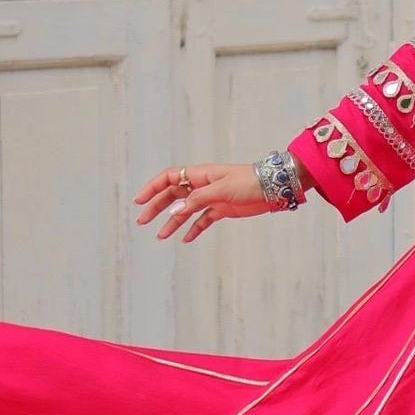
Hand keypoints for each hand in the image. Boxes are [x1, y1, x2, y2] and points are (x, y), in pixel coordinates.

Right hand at [133, 162, 267, 244]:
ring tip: (160, 236)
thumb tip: (175, 211)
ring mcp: (212, 197)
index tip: (139, 201)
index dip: (152, 188)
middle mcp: (203, 185)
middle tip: (142, 221)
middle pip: (173, 195)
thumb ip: (197, 199)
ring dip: (172, 222)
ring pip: (186, 210)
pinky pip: (203, 219)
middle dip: (157, 207)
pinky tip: (186, 239)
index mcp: (200, 174)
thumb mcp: (222, 190)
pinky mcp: (222, 209)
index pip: (169, 178)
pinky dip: (194, 228)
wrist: (274, 188)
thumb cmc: (249, 182)